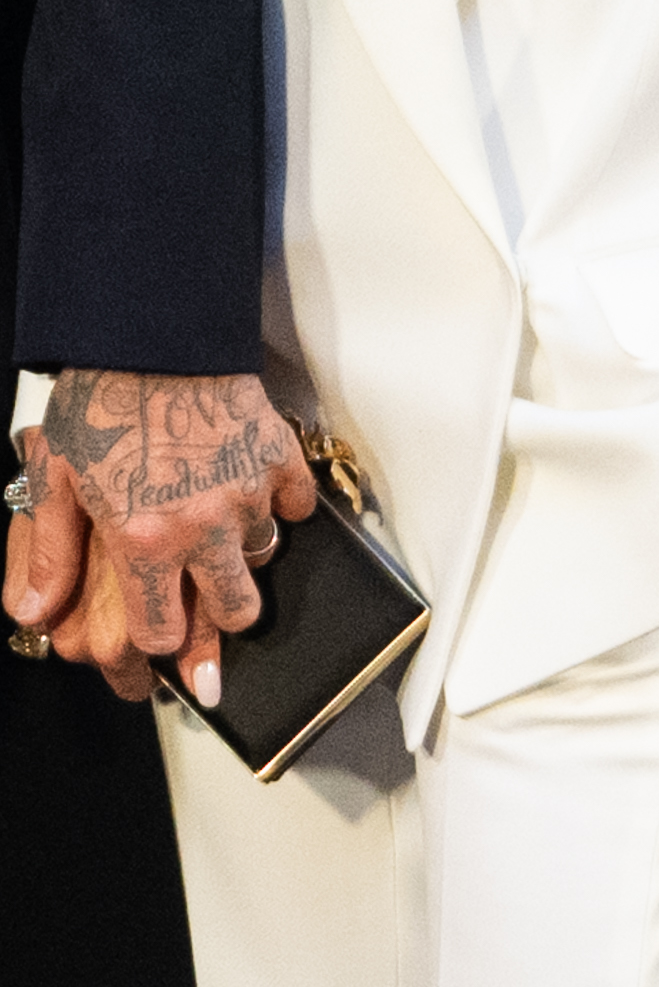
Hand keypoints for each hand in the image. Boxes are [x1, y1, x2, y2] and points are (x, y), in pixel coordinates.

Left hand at [6, 372, 312, 699]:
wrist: (155, 335)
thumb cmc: (101, 403)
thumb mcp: (54, 480)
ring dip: (244, 560)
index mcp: (145, 542)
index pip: (164, 633)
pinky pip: (294, 504)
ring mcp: (248, 492)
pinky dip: (280, 508)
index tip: (166, 651)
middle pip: (233, 612)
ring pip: (263, 559)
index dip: (161, 648)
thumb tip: (36, 615)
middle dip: (218, 623)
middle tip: (209, 615)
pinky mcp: (278, 455)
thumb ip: (49, 555)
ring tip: (223, 547)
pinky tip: (256, 498)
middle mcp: (203, 527)